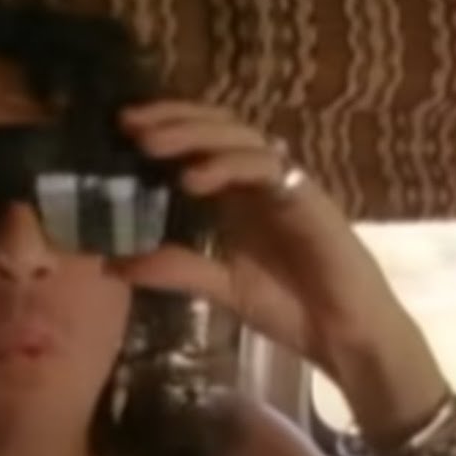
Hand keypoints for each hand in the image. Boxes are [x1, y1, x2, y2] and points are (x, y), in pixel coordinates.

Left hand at [110, 101, 434, 396]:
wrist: (342, 336)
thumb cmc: (291, 307)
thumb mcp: (218, 284)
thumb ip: (174, 268)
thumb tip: (113, 265)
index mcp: (238, 194)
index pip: (200, 141)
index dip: (165, 127)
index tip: (122, 128)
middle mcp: (259, 180)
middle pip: (216, 127)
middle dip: (173, 119)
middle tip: (130, 124)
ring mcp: (285, 184)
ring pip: (239, 137)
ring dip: (193, 135)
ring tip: (152, 145)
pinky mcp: (307, 197)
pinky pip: (266, 167)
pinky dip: (229, 166)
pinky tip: (194, 179)